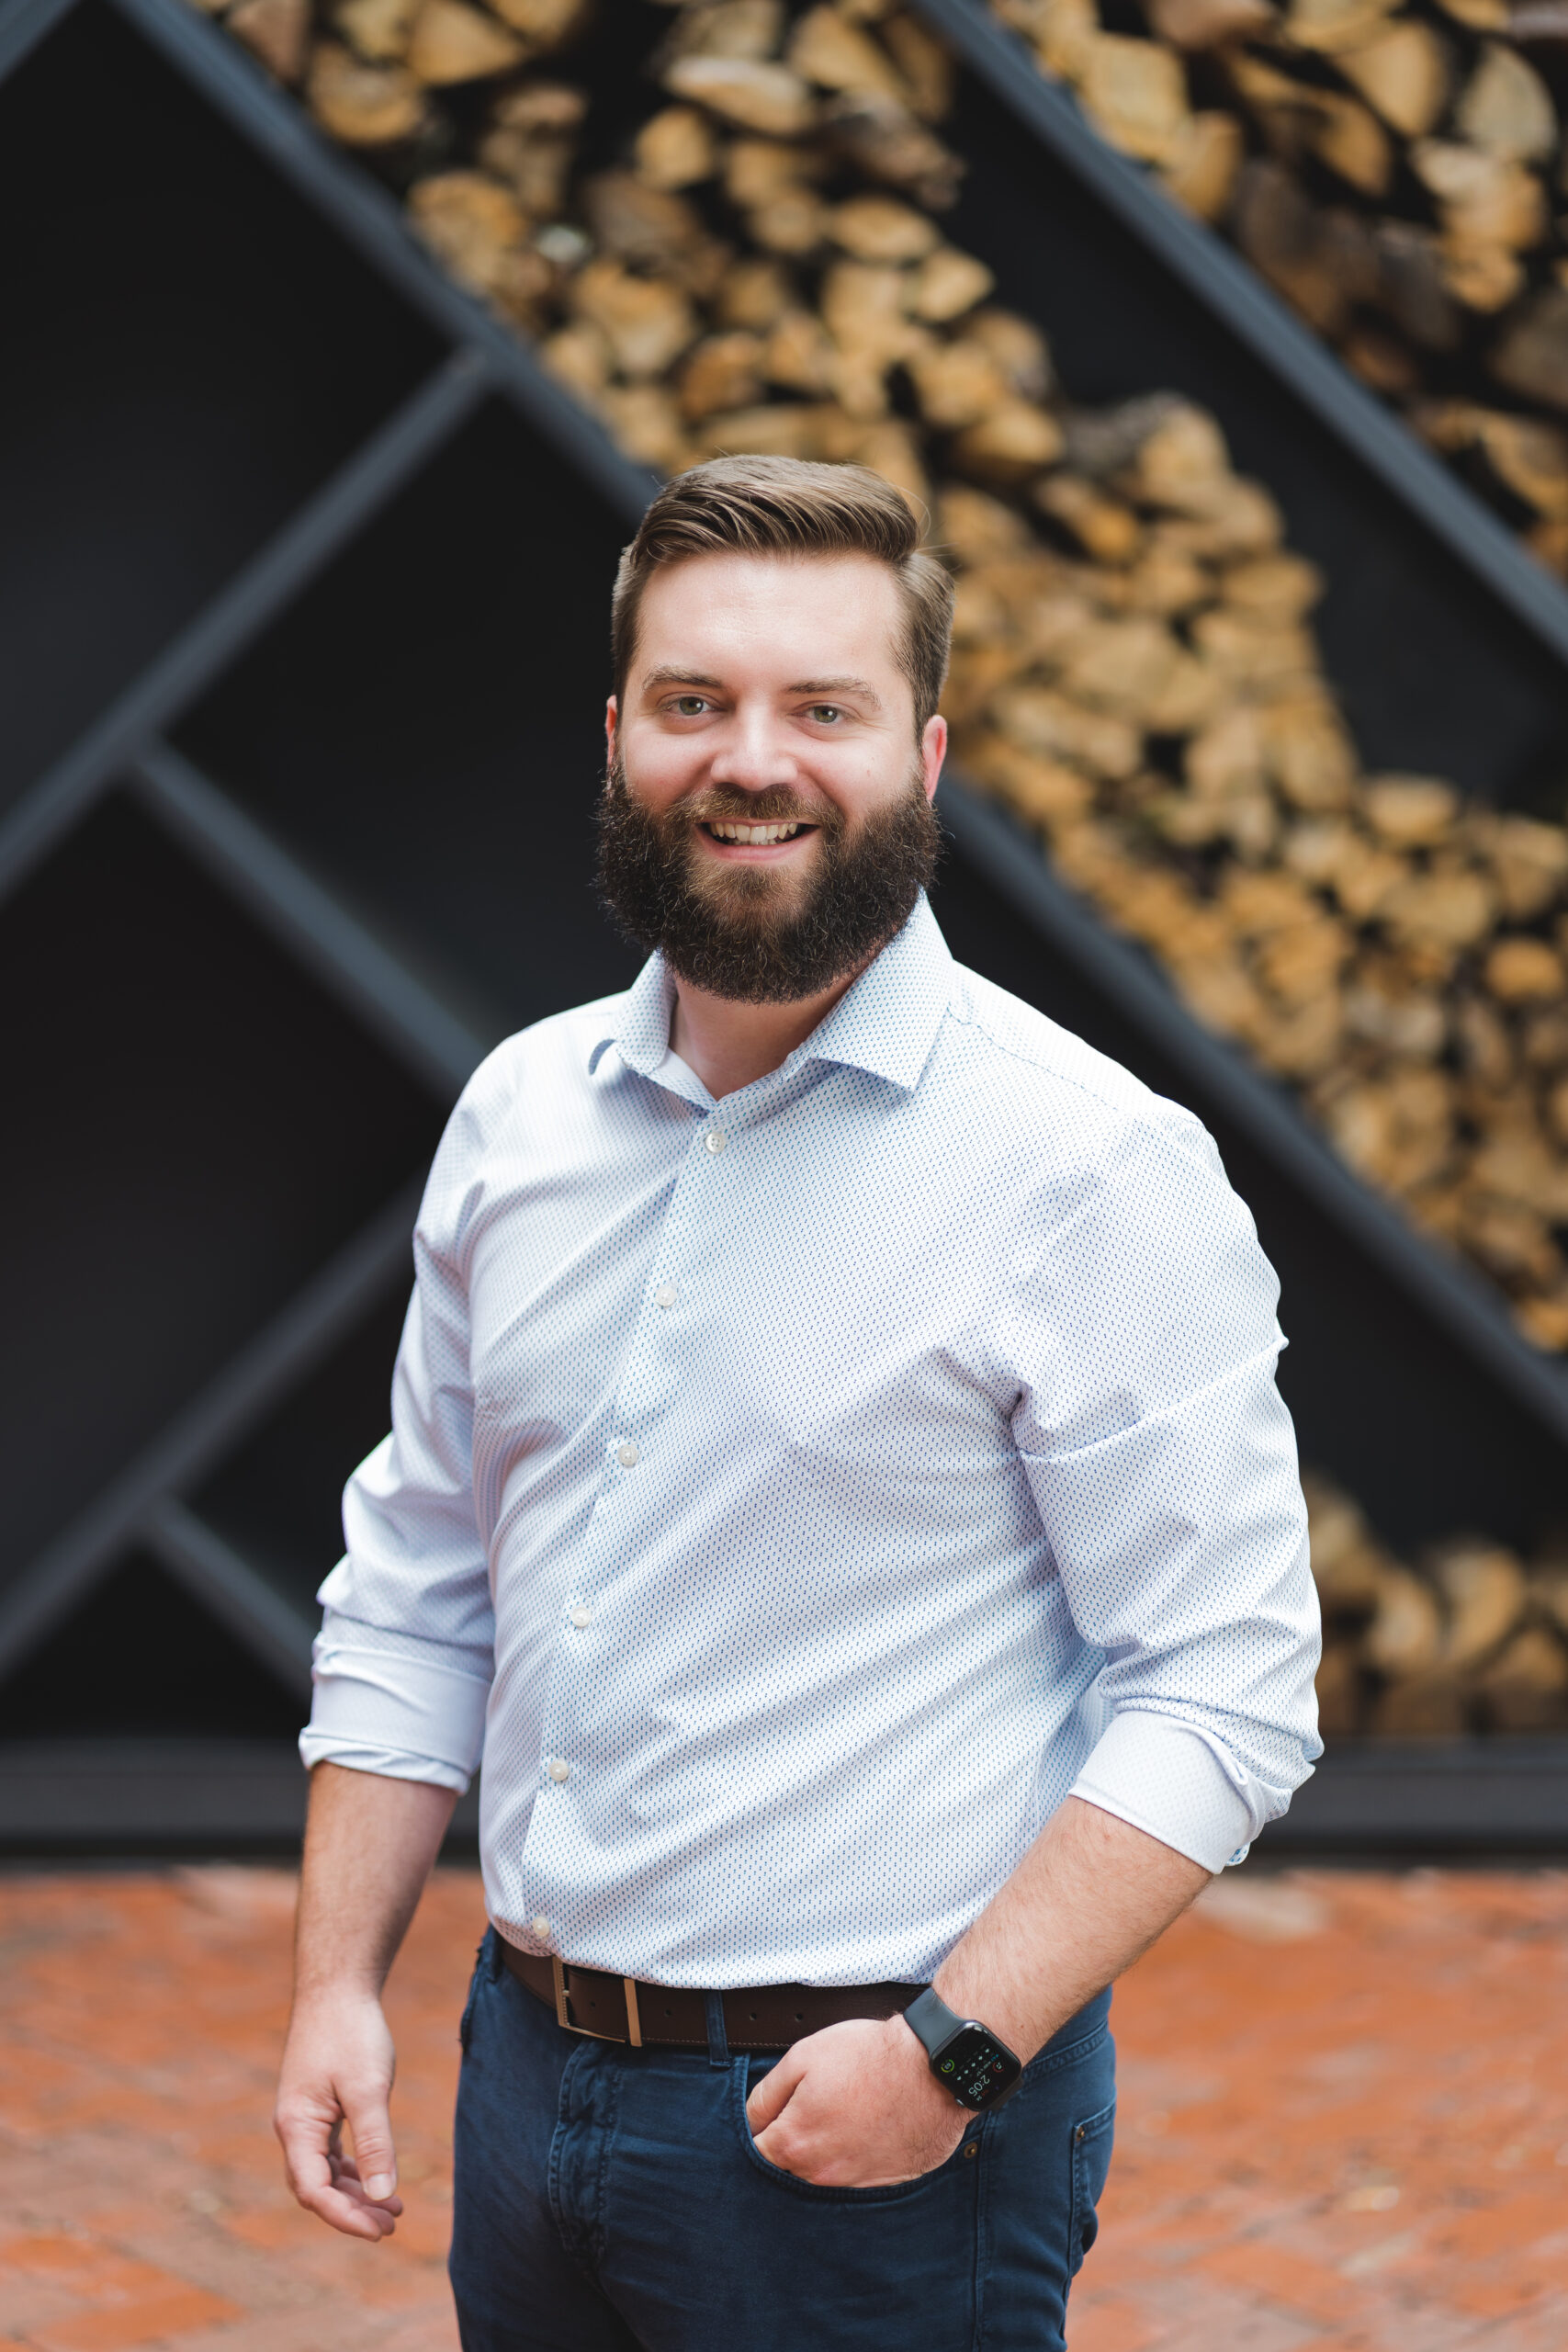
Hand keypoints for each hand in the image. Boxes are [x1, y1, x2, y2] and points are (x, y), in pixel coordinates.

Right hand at [274, 1988, 404, 2239]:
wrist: (338, 1987)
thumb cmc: (350, 2033)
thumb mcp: (369, 2088)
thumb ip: (375, 2142)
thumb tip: (383, 2196)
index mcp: (296, 2127)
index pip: (314, 2191)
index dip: (345, 2217)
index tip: (381, 2230)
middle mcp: (294, 2128)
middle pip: (317, 2188)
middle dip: (352, 2212)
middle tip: (392, 2226)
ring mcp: (305, 2118)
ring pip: (325, 2173)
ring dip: (356, 2194)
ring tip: (394, 2210)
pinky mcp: (319, 2108)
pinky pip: (331, 2153)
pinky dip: (355, 2170)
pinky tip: (379, 2178)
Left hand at [745, 2014, 969, 2187]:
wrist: (932, 2068)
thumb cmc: (870, 2057)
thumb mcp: (802, 2057)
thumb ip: (767, 2094)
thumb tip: (751, 2118)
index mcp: (795, 2143)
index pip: (757, 2151)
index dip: (760, 2127)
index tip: (774, 2111)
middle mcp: (822, 2173)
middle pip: (790, 2164)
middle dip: (793, 2138)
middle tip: (815, 2104)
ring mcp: (856, 2181)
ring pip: (824, 2171)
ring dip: (827, 2147)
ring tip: (846, 2110)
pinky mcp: (885, 2181)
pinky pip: (858, 2173)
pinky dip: (857, 2153)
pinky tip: (868, 2126)